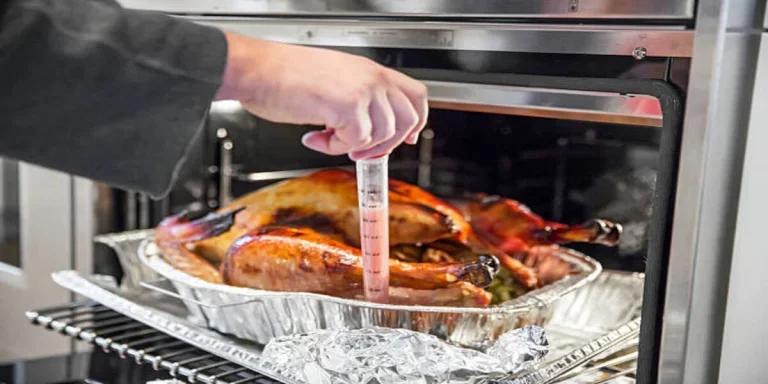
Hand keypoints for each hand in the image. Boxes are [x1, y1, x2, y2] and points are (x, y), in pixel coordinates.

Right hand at [215, 33, 428, 159]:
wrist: (258, 70)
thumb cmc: (284, 75)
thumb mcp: (333, 80)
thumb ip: (356, 99)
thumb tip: (367, 128)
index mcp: (369, 70)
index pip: (415, 95)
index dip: (416, 121)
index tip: (409, 138)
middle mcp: (371, 77)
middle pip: (408, 119)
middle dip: (387, 144)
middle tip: (361, 151)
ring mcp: (363, 90)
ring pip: (382, 135)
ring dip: (354, 146)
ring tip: (328, 138)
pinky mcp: (348, 106)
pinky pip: (355, 142)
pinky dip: (334, 147)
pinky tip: (314, 137)